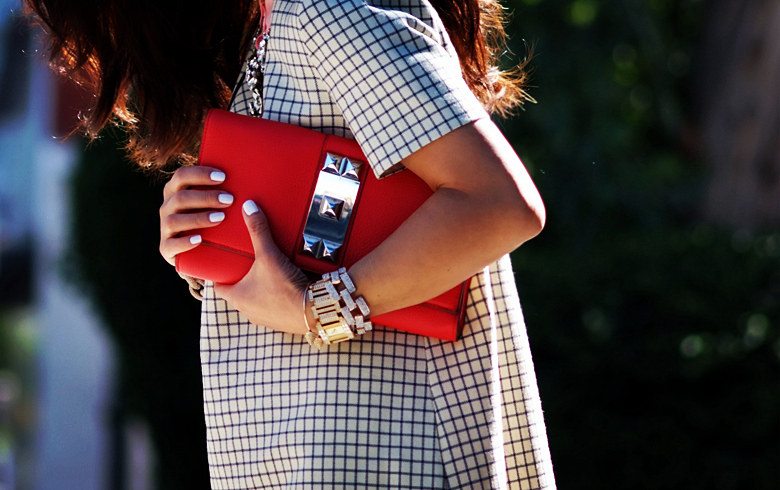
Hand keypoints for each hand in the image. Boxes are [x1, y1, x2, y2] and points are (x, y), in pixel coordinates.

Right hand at [159, 166, 233, 266]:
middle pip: (180, 198)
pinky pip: (170, 245)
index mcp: (175, 190)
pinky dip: (185, 242)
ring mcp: (165, 228)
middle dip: (205, 197)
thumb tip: (250, 178)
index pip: (181, 175)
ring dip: (198, 218)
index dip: (200, 174)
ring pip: (174, 220)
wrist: (202, 252)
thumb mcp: (217, 202)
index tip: (224, 177)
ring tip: (220, 218)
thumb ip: (225, 189)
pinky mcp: (166, 249)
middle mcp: (167, 207)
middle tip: (229, 200)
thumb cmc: (215, 218)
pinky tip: (200, 239)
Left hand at [213, 200, 311, 335]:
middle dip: (243, 278)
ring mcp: (264, 318)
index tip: (225, 263)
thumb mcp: (269, 256)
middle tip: (249, 262)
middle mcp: (247, 311)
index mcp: (237, 298)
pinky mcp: (281, 321)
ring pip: (255, 301)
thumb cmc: (285, 288)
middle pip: (238, 292)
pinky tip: (285, 286)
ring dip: (260, 289)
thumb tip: (248, 207)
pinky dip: (276, 297)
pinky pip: (273, 307)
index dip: (221, 274)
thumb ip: (258, 231)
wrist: (313, 311)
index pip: (218, 286)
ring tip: (268, 272)